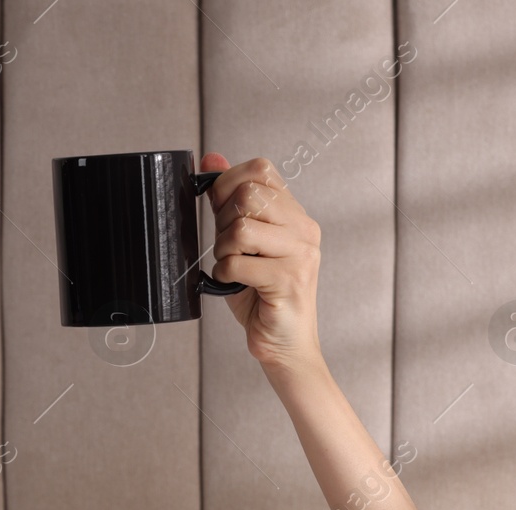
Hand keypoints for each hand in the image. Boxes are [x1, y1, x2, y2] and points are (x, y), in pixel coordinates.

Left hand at [201, 152, 323, 373]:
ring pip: (241, 227)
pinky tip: (236, 284)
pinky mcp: (289, 279)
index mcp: (294, 215)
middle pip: (249, 194)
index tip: (220, 209)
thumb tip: (211, 159)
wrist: (284, 344)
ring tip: (233, 267)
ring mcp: (300, 253)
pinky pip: (237, 262)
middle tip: (229, 248)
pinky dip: (225, 275)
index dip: (228, 183)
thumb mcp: (241, 243)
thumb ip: (229, 202)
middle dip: (223, 221)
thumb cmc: (261, 297)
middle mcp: (304, 229)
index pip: (261, 170)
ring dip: (223, 250)